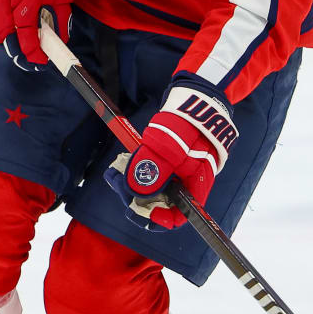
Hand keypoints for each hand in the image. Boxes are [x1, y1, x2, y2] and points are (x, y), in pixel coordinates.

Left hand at [108, 77, 238, 229]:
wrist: (198, 95)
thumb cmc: (188, 120)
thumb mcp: (169, 144)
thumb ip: (153, 168)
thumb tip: (134, 193)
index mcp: (196, 185)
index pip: (178, 217)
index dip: (156, 218)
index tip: (135, 208)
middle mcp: (188, 183)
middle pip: (161, 204)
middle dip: (136, 198)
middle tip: (116, 182)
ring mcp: (179, 172)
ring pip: (153, 190)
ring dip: (132, 185)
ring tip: (114, 173)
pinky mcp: (169, 162)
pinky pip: (151, 175)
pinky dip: (136, 172)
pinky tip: (121, 165)